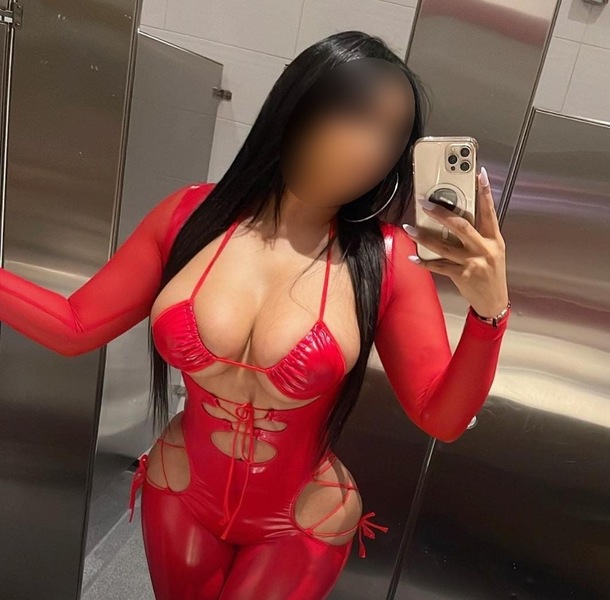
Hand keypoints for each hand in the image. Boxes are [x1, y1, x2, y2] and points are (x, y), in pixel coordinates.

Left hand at [401, 166, 508, 316]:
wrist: (494, 301)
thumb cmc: (492, 274)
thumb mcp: (494, 251)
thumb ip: (480, 235)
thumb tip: (457, 219)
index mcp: (494, 239)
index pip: (489, 211)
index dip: (485, 192)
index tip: (479, 175)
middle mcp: (484, 249)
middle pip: (461, 226)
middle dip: (441, 213)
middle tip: (425, 203)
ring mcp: (472, 262)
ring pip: (444, 246)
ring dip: (424, 237)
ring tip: (409, 228)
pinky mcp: (462, 275)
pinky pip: (438, 266)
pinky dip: (424, 261)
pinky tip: (413, 257)